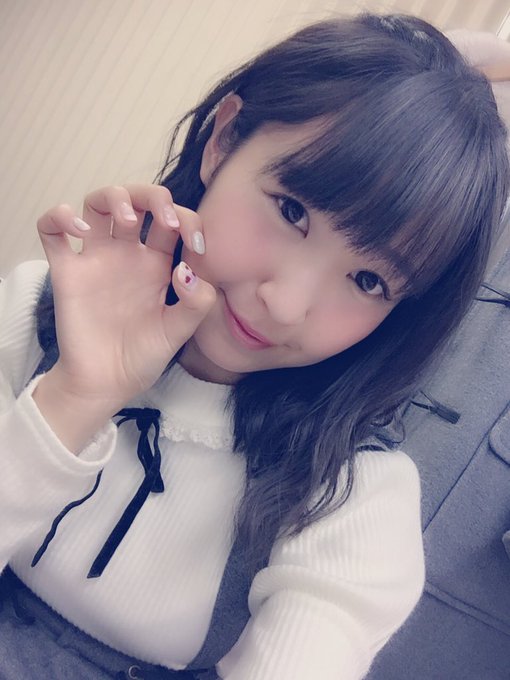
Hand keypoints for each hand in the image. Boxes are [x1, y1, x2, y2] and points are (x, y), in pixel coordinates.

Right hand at [36, 184, 215, 410]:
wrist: (106, 384)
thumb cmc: (143, 357)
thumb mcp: (178, 333)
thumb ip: (195, 303)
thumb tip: (186, 270)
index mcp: (159, 264)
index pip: (176, 222)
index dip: (190, 223)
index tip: (196, 248)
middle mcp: (128, 254)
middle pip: (137, 200)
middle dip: (154, 196)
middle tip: (165, 218)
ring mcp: (96, 259)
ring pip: (97, 203)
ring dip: (114, 197)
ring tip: (127, 218)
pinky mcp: (67, 272)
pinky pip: (51, 230)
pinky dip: (59, 217)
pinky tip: (79, 230)